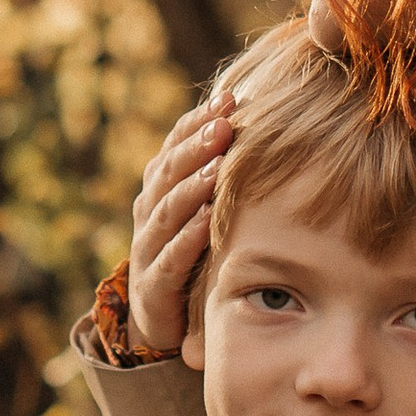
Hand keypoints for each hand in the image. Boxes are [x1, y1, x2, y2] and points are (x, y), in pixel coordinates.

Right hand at [129, 93, 234, 354]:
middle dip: (195, 147)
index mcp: (161, 187)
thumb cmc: (192, 251)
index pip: (175, 145)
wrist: (160, 316)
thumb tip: (266, 125)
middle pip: (168, 172)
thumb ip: (221, 173)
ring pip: (166, 211)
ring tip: (216, 168)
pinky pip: (169, 259)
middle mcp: (150, 211)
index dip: (197, 122)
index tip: (228, 99)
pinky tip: (206, 223)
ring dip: (191, 188)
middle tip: (223, 125)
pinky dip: (187, 239)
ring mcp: (148, 248)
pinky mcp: (154, 285)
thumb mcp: (204, 209)